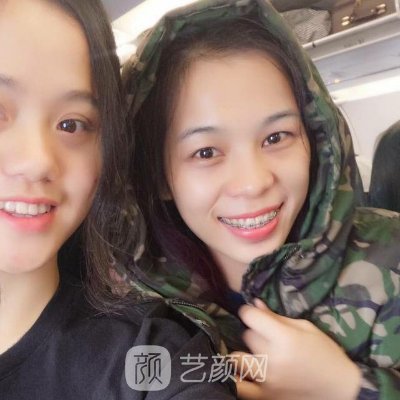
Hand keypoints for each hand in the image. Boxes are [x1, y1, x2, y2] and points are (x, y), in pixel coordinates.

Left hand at [233, 299, 360, 399]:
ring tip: (256, 354)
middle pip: (246, 336)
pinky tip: (245, 373)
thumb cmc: (326, 353)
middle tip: (266, 336)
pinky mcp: (265, 397)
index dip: (248, 311)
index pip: (249, 317)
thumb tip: (254, 303)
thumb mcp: (305, 328)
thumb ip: (277, 317)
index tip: (252, 313)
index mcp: (284, 338)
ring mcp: (267, 380)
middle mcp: (273, 359)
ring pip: (237, 359)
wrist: (341, 390)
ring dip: (245, 354)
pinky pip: (240, 388)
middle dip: (254, 332)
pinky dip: (238, 379)